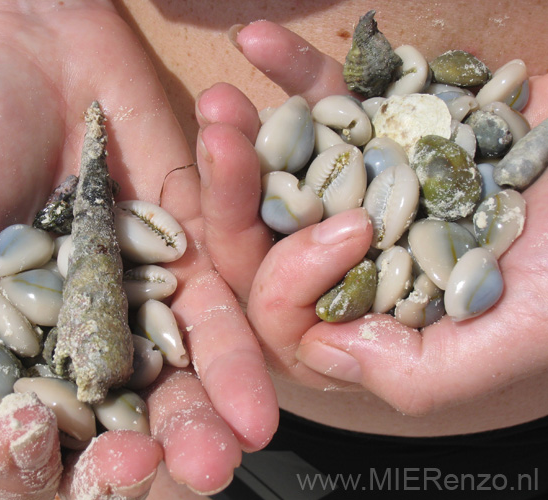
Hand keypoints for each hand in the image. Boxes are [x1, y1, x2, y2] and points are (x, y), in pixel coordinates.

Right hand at [0, 3, 276, 497]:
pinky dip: (235, 340)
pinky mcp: (191, 241)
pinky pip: (218, 296)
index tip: (110, 471)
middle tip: (199, 474)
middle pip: (135, 404)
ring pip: (186, 361)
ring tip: (241, 443)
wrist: (18, 41)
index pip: (55, 424)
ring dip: (215, 403)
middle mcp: (91, 324)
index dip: (79, 456)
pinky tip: (260, 387)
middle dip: (167, 439)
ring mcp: (146, 284)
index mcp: (24, 337)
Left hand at [196, 20, 547, 416]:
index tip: (353, 232)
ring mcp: (360, 190)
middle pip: (264, 239)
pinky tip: (258, 41)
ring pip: (280, 170)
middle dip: (233, 195)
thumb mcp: (510, 337)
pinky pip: (325, 104)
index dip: (292, 276)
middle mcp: (353, 257)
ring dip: (246, 132)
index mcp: (371, 318)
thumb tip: (322, 347)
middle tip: (219, 140)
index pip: (286, 314)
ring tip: (222, 99)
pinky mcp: (380, 132)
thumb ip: (417, 372)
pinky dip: (295, 73)